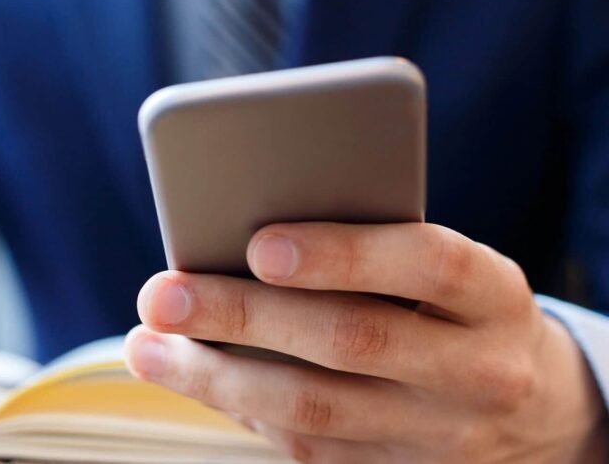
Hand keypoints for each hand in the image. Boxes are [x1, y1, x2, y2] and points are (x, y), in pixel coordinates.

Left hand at [126, 222, 607, 462]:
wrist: (535, 411)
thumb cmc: (458, 311)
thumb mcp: (444, 271)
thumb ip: (371, 249)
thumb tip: (242, 240)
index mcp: (494, 295)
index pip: (427, 263)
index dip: (344, 253)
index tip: (259, 245)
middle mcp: (477, 372)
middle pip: (352, 341)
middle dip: (244, 318)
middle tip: (163, 295)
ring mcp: (439, 435)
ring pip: (315, 410)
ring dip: (216, 378)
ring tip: (148, 346)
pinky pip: (308, 448)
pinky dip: (242, 411)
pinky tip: (193, 378)